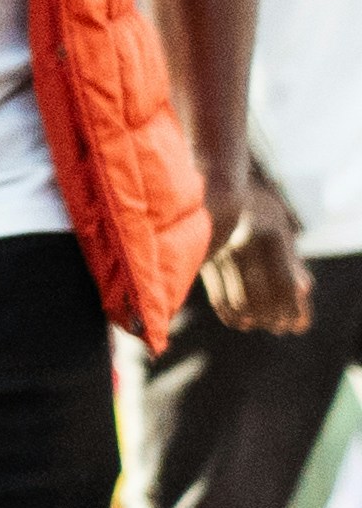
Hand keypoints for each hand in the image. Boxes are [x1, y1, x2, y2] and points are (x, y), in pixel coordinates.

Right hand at [207, 171, 317, 339]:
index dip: (292, 308)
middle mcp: (243, 244)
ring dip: (253, 320)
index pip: (284, 283)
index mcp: (269, 234)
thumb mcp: (279, 226)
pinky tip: (240, 318)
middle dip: (273, 318)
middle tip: (278, 326)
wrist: (212, 182)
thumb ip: (291, 259)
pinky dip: (231, 314)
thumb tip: (303, 292)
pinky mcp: (203, 259)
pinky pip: (218, 298)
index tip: (296, 322)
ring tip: (260, 322)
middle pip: (261, 297)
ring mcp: (220, 252)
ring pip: (238, 302)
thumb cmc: (255, 208)